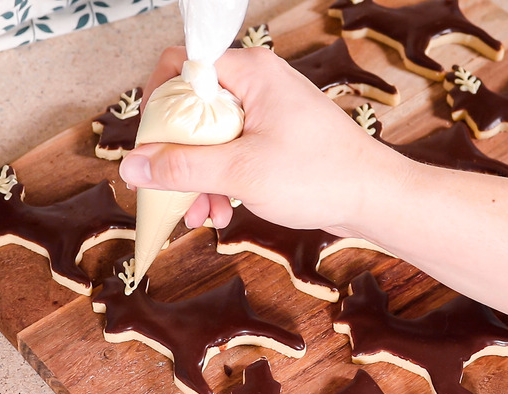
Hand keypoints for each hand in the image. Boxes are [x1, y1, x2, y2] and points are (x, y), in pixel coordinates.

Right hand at [119, 46, 408, 234]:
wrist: (375, 198)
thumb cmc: (320, 175)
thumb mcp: (240, 172)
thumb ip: (181, 168)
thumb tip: (132, 166)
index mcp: (250, 72)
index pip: (181, 66)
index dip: (157, 101)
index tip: (150, 141)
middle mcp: (257, 84)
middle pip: (192, 107)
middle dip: (178, 155)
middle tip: (169, 188)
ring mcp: (267, 111)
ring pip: (210, 136)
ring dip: (198, 176)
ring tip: (199, 214)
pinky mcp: (275, 137)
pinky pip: (232, 151)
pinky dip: (221, 180)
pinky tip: (221, 211)